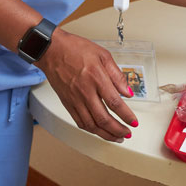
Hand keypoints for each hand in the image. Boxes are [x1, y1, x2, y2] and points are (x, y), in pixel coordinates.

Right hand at [38, 27, 136, 141]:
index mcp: (96, 78)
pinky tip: (98, 131)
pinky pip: (79, 122)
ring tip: (116, 137)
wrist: (52, 50)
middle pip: (103, 119)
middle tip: (127, 133)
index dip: (126, 115)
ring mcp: (74, 99)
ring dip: (105, 134)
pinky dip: (91, 130)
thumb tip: (128, 92)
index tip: (134, 122)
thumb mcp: (103, 55)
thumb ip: (117, 75)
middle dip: (118, 130)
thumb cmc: (75, 49)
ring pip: (91, 124)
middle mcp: (85, 91)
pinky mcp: (67, 103)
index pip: (115, 102)